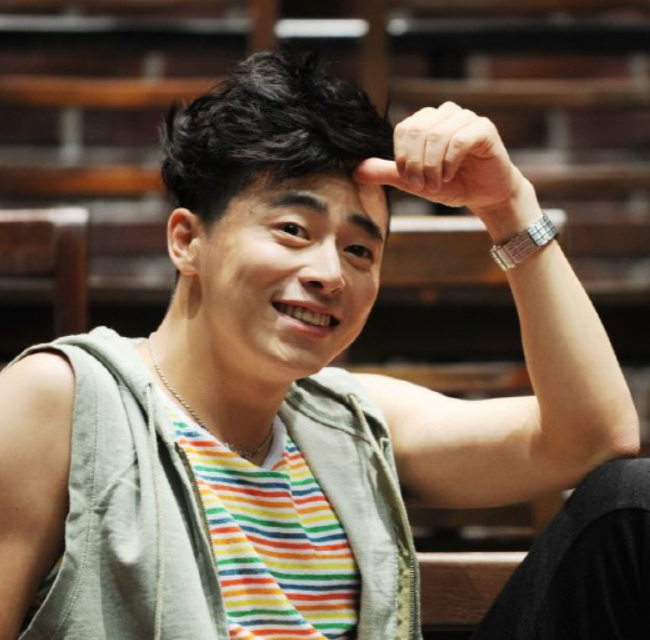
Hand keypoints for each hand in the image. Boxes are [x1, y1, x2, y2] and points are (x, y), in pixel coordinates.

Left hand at [354, 102, 529, 223]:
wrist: (485, 195)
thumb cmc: (451, 185)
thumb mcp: (413, 182)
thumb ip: (387, 173)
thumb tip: (356, 171)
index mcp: (426, 122)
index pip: (404, 129)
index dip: (403, 157)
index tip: (410, 181)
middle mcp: (445, 114)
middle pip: (418, 130)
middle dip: (416, 164)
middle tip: (423, 185)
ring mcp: (466, 118)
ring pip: (437, 135)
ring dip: (433, 166)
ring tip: (438, 183)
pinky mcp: (484, 128)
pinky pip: (459, 140)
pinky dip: (449, 162)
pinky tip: (451, 175)